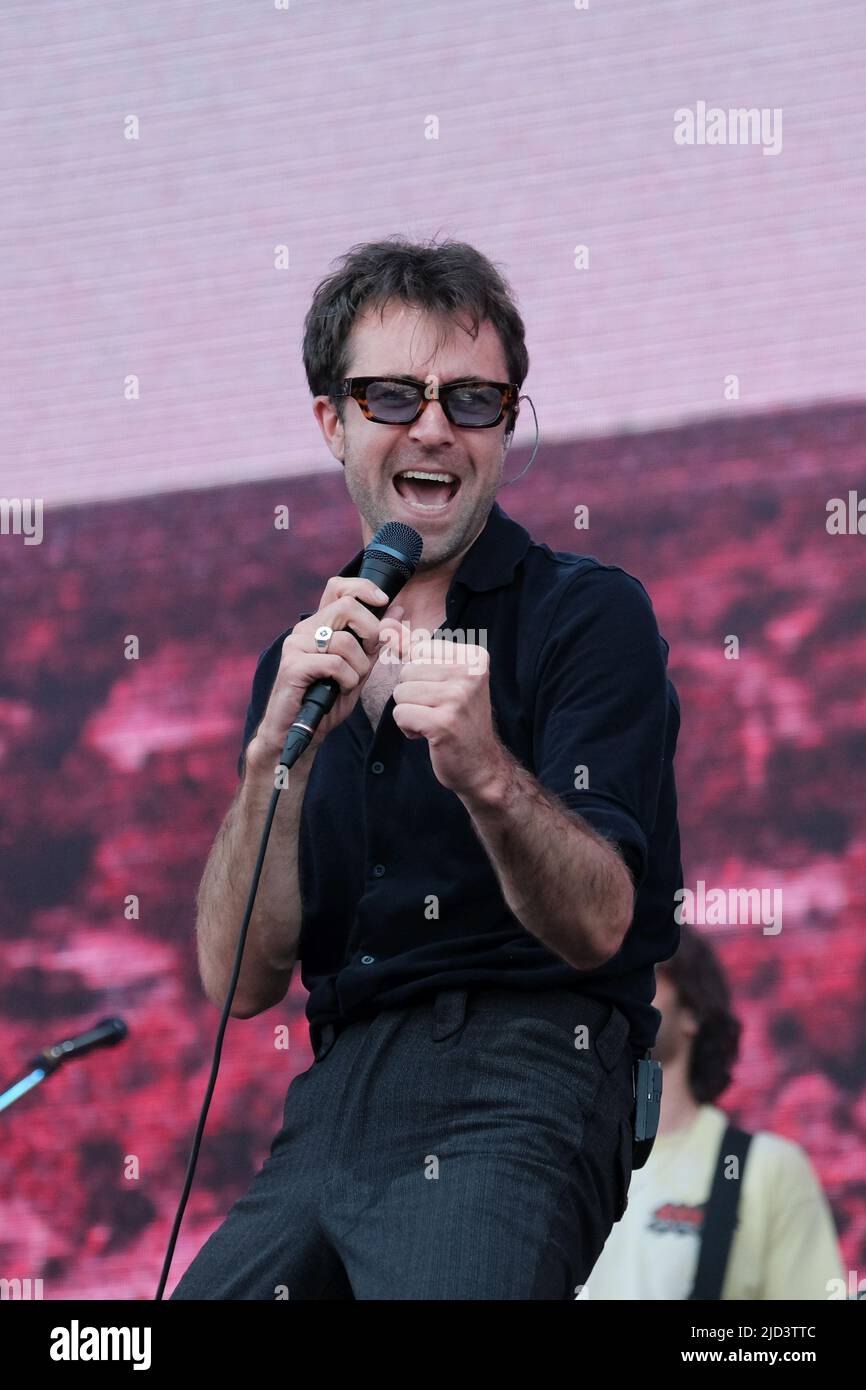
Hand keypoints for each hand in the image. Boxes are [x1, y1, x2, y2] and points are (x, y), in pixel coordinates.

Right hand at [247, 577, 403, 771]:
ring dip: (359, 667)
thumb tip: (398, 611)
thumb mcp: (359, 669)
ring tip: (351, 683)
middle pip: (347, 607)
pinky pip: (334, 663)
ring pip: (345, 640)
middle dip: (371, 632)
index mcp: (319, 626)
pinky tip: (340, 690)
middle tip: (370, 656)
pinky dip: (347, 679)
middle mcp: (305, 630)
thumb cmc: (327, 702)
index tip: (384, 601)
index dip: (363, 588)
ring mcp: (296, 646)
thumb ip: (376, 642)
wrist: (299, 734)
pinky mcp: (293, 666)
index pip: (338, 587)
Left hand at [388, 628, 506, 798]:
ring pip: (401, 692)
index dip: (421, 677)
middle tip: (440, 712)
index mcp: (474, 656)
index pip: (419, 651)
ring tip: (434, 722)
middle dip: (414, 695)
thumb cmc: (458, 719)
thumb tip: (385, 623)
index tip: (444, 694)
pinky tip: (429, 735)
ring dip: (410, 712)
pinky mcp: (444, 723)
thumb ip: (412, 648)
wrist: (481, 765)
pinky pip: (401, 714)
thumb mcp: (441, 678)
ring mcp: (459, 698)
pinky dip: (408, 727)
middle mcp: (470, 673)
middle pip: (408, 671)